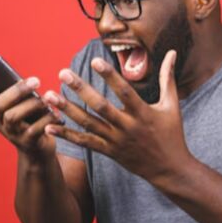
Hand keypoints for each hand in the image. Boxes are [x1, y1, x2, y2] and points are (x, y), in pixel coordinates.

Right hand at [0, 62, 59, 158]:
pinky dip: (46, 120)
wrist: (38, 151)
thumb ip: (16, 92)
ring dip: (31, 105)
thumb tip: (14, 74)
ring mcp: (12, 134)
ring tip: (46, 99)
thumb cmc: (30, 120)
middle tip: (37, 80)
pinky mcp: (27, 143)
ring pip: (12, 116)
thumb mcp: (21, 106)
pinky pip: (34, 130)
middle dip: (16, 91)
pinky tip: (56, 114)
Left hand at [44, 50, 193, 181]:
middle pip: (100, 106)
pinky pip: (85, 142)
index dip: (110, 76)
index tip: (94, 60)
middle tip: (63, 73)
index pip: (124, 91)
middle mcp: (127, 127)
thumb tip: (173, 53)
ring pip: (88, 124)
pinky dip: (66, 134)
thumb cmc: (172, 134)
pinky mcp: (109, 152)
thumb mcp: (172, 105)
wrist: (170, 170)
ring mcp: (116, 141)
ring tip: (49, 96)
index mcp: (143, 113)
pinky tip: (49, 126)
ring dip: (67, 110)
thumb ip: (168, 78)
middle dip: (80, 89)